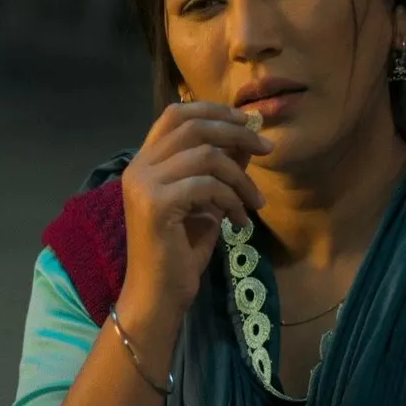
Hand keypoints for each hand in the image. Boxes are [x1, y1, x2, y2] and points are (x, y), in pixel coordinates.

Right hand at [118, 102, 270, 320]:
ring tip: (256, 202)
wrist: (158, 295)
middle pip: (193, 127)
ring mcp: (144, 185)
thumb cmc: (179, 252)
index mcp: (144, 162)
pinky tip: (239, 222)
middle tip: (267, 148)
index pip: (175, 114)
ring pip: (206, 155)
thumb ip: (219, 169)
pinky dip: (232, 200)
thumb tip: (246, 138)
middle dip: (236, 133)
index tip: (246, 121)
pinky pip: (207, 185)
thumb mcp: (206, 202)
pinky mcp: (157, 205)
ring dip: (241, 177)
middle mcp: (138, 168)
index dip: (212, 110)